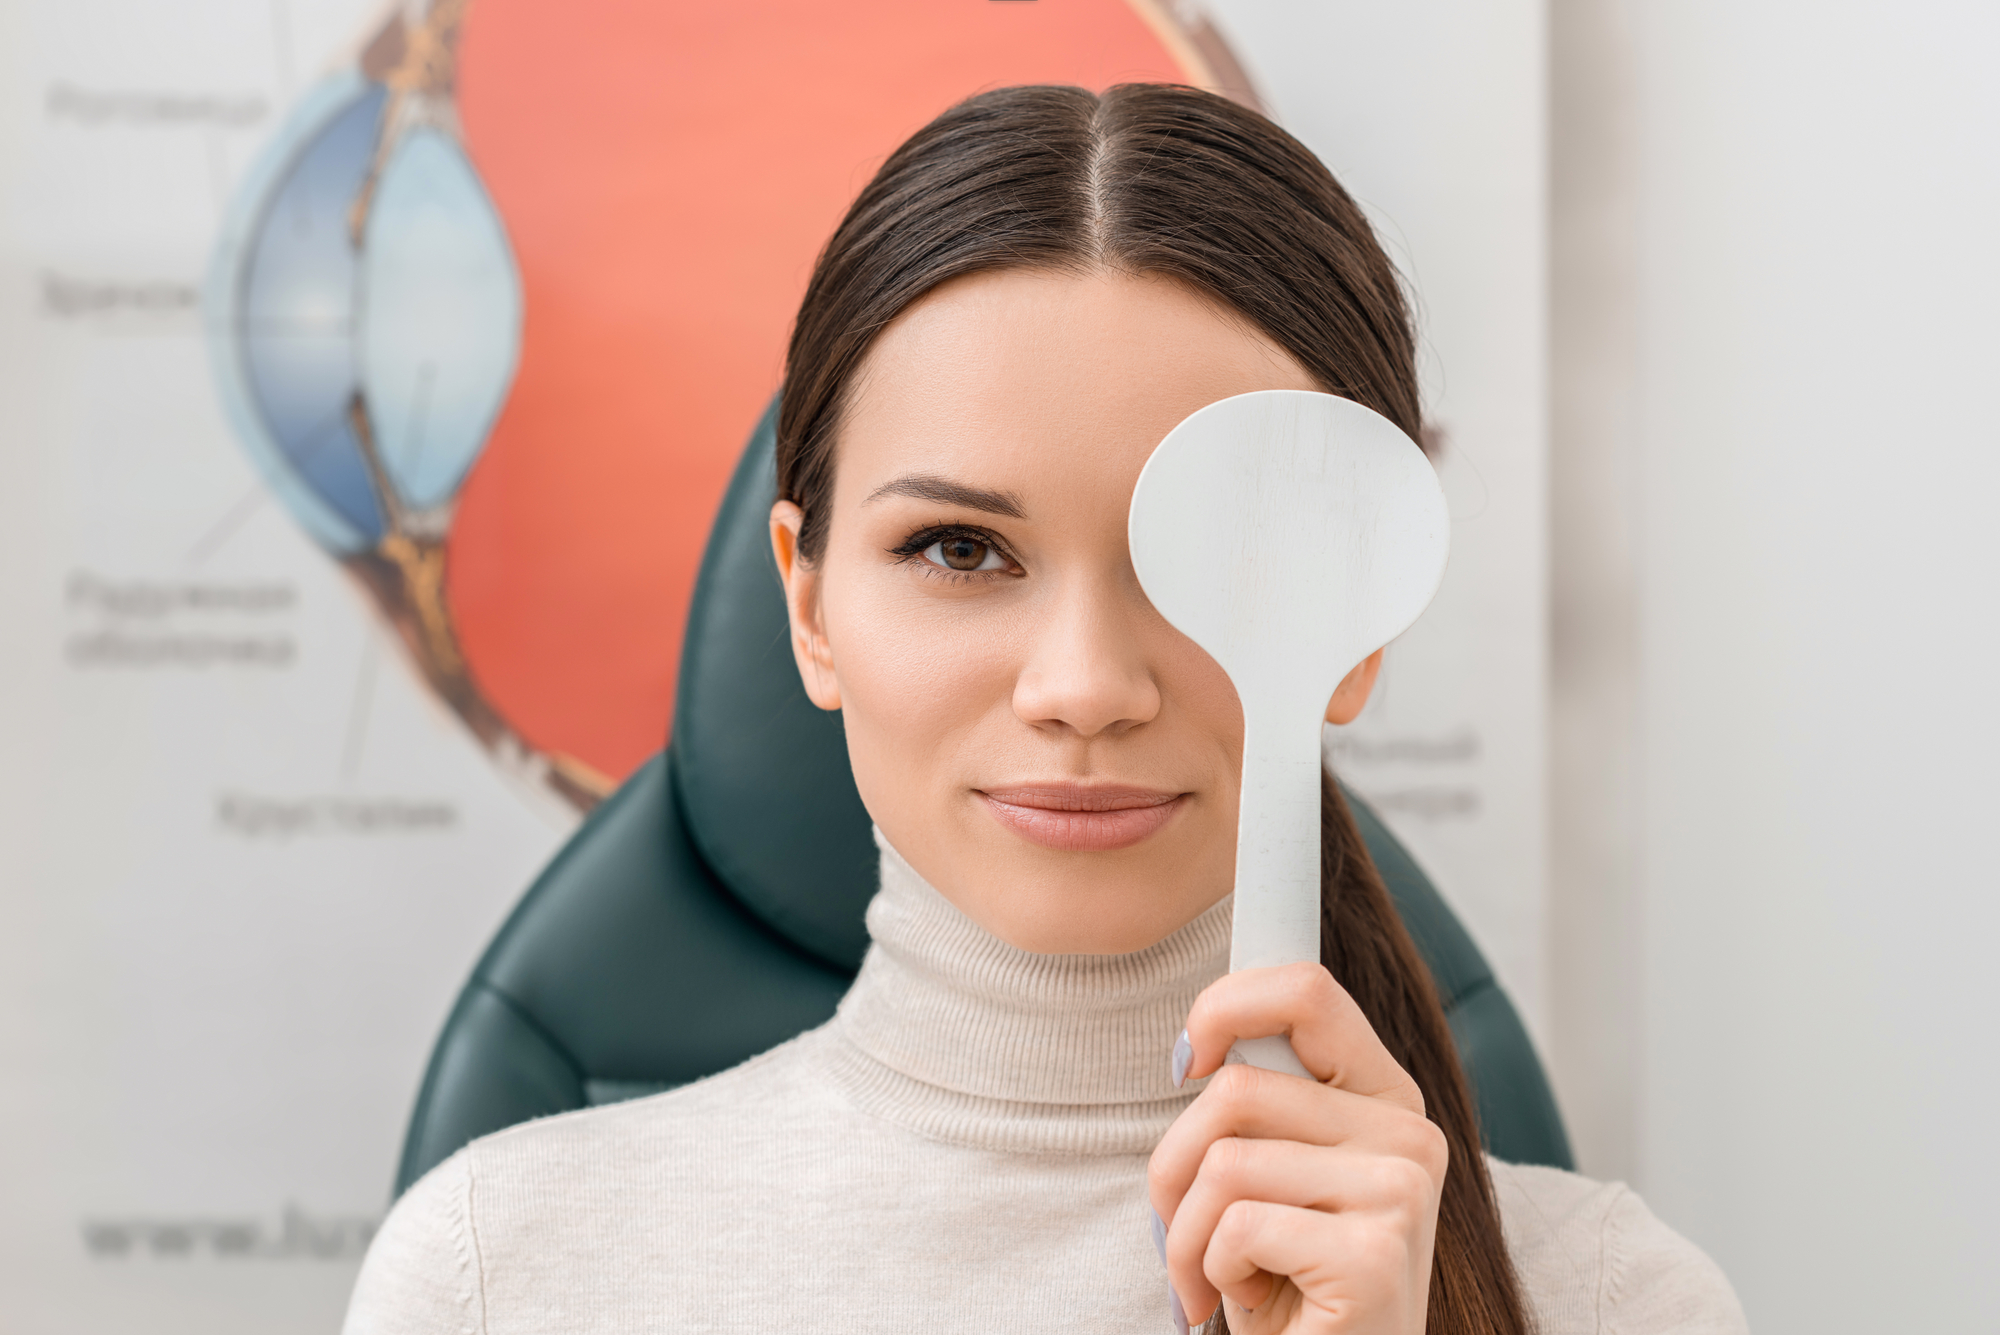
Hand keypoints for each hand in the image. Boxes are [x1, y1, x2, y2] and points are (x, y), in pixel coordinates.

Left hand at [1147, 962, 1446, 1334]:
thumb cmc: (1281, 1282)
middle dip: (1173, 1166)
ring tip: (1218, 1277)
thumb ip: (1258, 1104)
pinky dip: (1213, 1272)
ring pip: (1224, 1161)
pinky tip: (1252, 1303)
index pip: (1306, 992)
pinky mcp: (1375, 1253)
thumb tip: (1201, 1050)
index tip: (1186, 1061)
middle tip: (1182, 1229)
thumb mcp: (1269, 1174)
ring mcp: (1402, 1191)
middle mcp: (1409, 1134)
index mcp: (1384, 1099)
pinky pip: (1238, 1225)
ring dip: (1188, 1234)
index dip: (1226, 1005)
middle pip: (1236, 1088)